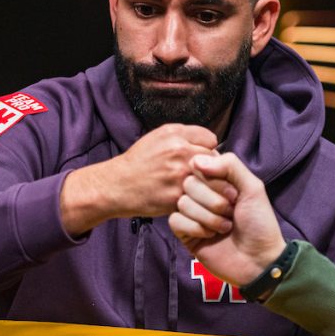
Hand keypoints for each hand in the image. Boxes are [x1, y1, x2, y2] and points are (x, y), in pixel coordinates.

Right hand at [61, 124, 217, 234]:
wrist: (118, 185)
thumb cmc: (139, 161)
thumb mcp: (158, 136)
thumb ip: (184, 135)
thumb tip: (209, 142)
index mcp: (175, 135)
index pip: (211, 140)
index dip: (208, 149)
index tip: (202, 157)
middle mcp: (179, 153)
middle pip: (216, 159)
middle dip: (213, 168)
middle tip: (205, 175)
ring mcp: (180, 176)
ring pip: (212, 180)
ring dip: (211, 185)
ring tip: (203, 189)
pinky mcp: (178, 197)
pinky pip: (201, 198)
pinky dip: (200, 200)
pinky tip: (193, 199)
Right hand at [169, 152, 285, 285]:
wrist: (258, 260)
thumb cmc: (259, 223)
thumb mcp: (253, 187)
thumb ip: (230, 165)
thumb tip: (197, 160)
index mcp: (218, 181)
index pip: (199, 165)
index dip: (214, 180)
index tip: (234, 194)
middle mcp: (203, 194)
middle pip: (189, 184)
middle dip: (212, 201)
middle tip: (230, 212)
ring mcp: (193, 214)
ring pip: (182, 202)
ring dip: (208, 217)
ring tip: (225, 227)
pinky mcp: (185, 233)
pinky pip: (175, 220)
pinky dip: (195, 228)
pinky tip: (210, 236)